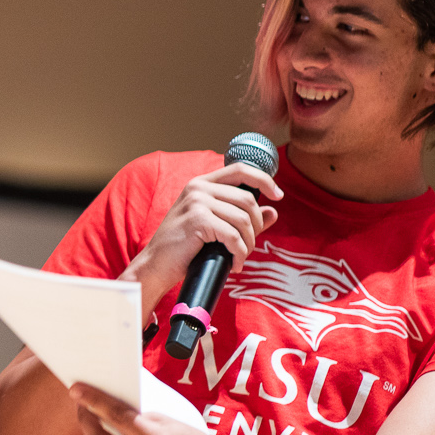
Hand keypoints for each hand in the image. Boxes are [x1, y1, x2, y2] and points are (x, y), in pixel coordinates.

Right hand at [123, 161, 282, 310]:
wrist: (156, 264)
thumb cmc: (183, 247)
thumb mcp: (213, 226)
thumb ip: (242, 217)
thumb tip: (274, 212)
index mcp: (201, 184)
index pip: (240, 170)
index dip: (264, 180)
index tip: (278, 195)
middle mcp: (198, 188)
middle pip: (248, 200)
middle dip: (256, 226)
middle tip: (248, 245)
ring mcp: (197, 202)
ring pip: (243, 220)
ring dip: (248, 244)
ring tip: (240, 256)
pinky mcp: (198, 221)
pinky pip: (233, 236)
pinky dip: (239, 253)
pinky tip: (234, 263)